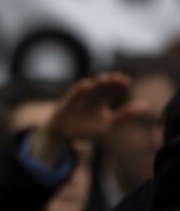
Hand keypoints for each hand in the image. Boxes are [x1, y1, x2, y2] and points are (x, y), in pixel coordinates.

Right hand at [31, 72, 146, 163]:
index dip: (118, 84)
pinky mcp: (67, 103)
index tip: (126, 81)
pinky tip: (86, 85)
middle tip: (118, 77)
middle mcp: (91, 97)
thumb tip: (146, 106)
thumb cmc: (86, 127)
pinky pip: (74, 95)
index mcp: (102, 100)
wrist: (63, 133)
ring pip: (89, 89)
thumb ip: (125, 115)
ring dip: (96, 83)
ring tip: (105, 78)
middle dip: (109, 82)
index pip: (112, 90)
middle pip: (102, 87)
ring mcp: (79, 99)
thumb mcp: (108, 124)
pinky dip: (79, 90)